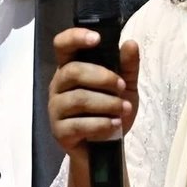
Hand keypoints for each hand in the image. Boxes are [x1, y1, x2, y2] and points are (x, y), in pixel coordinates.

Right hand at [48, 28, 139, 159]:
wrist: (108, 148)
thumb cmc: (111, 111)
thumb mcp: (125, 87)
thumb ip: (127, 66)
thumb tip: (130, 43)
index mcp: (70, 68)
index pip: (62, 45)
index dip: (75, 37)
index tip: (96, 38)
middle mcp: (58, 85)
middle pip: (72, 71)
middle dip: (102, 78)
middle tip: (122, 87)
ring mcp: (56, 109)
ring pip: (78, 99)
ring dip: (107, 103)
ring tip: (124, 109)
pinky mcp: (59, 132)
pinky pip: (79, 125)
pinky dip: (101, 124)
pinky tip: (115, 125)